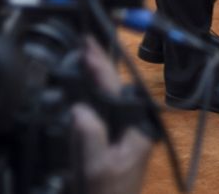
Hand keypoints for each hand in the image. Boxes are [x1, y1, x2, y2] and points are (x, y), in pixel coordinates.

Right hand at [74, 41, 151, 193]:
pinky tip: (84, 83)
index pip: (117, 89)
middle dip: (101, 64)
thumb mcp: (97, 167)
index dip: (100, 67)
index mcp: (138, 130)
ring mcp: (128, 133)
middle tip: (85, 40)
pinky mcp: (118, 139)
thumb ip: (89, 137)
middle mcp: (137, 127)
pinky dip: (94, 92)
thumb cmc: (108, 193)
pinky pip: (106, 108)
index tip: (87, 46)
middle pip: (117, 87)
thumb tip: (79, 109)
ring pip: (113, 96)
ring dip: (98, 76)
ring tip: (84, 54)